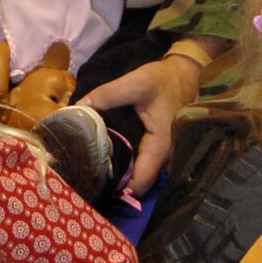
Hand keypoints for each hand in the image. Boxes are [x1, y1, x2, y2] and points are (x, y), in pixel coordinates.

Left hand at [82, 53, 203, 196]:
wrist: (184, 73)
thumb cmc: (163, 80)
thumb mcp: (136, 82)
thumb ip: (106, 94)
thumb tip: (77, 108)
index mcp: (161, 146)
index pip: (140, 183)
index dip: (118, 189)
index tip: (94, 184)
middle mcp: (165, 157)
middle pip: (139, 184)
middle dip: (115, 184)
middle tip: (88, 176)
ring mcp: (164, 155)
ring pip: (141, 176)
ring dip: (121, 176)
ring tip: (94, 168)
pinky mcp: (159, 148)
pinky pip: (143, 165)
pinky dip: (127, 164)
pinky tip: (108, 156)